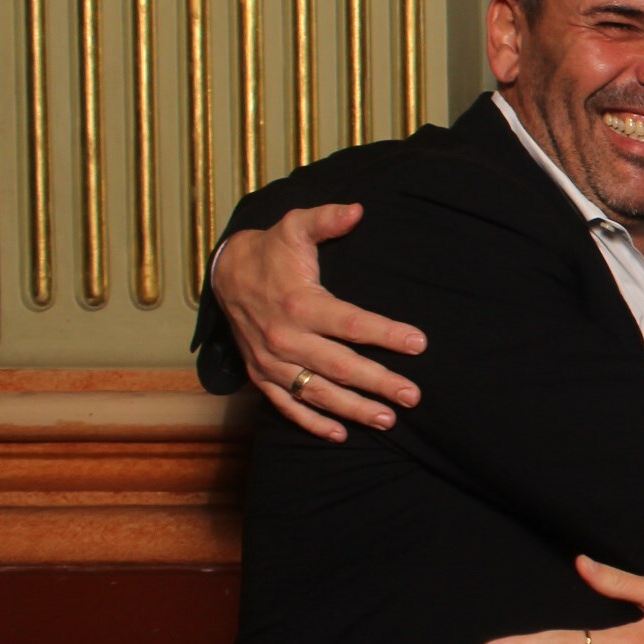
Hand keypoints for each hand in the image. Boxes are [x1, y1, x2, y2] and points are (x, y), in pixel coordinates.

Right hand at [214, 204, 425, 441]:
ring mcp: (271, 361)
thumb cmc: (272, 251)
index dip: (386, 334)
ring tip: (388, 419)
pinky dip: (312, 422)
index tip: (419, 343)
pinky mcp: (260, 375)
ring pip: (316, 392)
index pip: (351, 324)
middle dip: (378, 383)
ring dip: (353, 409)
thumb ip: (326, 219)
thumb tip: (357, 209)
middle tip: (413, 395)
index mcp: (299, 304)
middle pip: (339, 366)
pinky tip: (340, 434)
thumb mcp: (295, 227)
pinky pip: (286, 405)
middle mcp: (284, 338)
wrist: (224, 272)